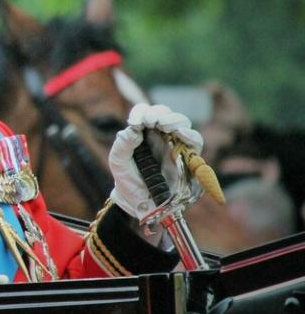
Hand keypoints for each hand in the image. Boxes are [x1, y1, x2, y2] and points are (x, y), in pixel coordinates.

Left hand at [108, 103, 203, 222]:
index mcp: (142, 131)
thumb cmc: (127, 178)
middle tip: (152, 121)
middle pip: (166, 114)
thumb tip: (134, 129)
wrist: (139, 201)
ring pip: (182, 124)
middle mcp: (160, 135)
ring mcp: (175, 145)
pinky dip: (190, 135)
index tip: (137, 121)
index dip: (142, 112)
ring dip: (174, 120)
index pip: (145, 112)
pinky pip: (195, 142)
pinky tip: (181, 133)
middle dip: (160, 113)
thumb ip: (123, 144)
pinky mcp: (188, 158)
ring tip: (164, 125)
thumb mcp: (118, 161)